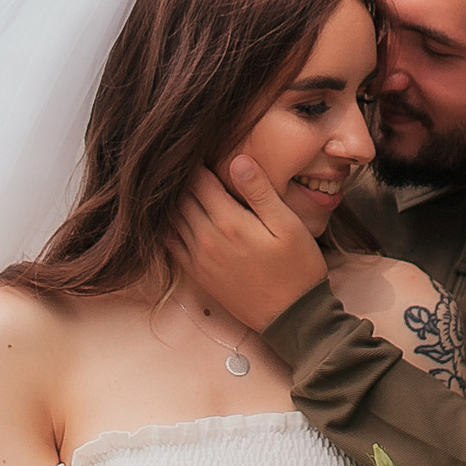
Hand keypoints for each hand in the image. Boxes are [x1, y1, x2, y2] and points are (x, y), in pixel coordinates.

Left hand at [170, 157, 326, 334]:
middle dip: (183, 178)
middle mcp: (206, 238)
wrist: (292, 318)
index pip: (199, 180)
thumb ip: (260, 192)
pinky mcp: (198, 274)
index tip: (200, 148)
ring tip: (180, 183)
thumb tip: (238, 160)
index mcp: (229, 221)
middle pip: (181, 197)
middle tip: (187, 160)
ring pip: (172, 219)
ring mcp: (199, 258)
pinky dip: (168, 226)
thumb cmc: (297, 268)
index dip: (197, 161)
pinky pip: (171, 244)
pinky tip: (175, 216)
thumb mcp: (288, 225)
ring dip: (174, 200)